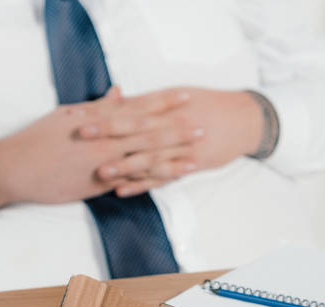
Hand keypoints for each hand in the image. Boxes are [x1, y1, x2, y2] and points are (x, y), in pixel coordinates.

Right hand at [0, 87, 198, 211]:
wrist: (16, 167)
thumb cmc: (38, 139)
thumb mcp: (67, 115)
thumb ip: (97, 107)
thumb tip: (118, 92)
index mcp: (97, 119)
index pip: (136, 107)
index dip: (163, 102)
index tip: (185, 96)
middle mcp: (104, 138)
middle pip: (148, 131)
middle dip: (177, 129)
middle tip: (203, 125)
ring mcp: (103, 161)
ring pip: (145, 156)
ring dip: (173, 155)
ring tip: (198, 154)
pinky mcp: (98, 184)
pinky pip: (132, 180)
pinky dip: (154, 178)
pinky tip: (172, 178)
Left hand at [78, 88, 264, 196]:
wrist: (244, 119)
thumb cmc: (206, 104)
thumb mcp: (176, 96)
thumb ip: (144, 102)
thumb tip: (113, 99)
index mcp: (167, 105)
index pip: (130, 107)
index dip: (104, 111)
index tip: (80, 113)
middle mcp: (173, 124)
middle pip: (136, 130)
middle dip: (108, 134)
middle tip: (81, 137)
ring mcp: (182, 147)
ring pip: (149, 158)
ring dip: (123, 166)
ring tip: (100, 172)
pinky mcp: (190, 165)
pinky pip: (162, 178)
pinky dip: (142, 185)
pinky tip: (122, 190)